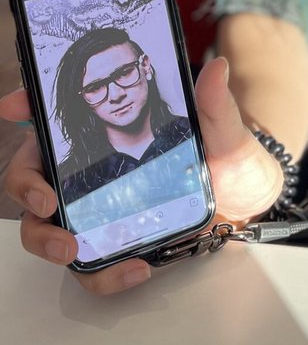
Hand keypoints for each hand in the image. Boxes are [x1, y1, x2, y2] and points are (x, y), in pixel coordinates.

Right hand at [0, 57, 283, 295]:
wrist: (248, 203)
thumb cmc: (228, 157)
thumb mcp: (225, 131)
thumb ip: (217, 105)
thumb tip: (217, 70)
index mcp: (106, 129)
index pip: (56, 113)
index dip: (26, 106)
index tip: (13, 106)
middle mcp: (90, 169)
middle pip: (32, 175)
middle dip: (26, 189)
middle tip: (46, 203)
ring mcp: (96, 210)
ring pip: (46, 227)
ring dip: (47, 241)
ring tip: (73, 250)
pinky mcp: (112, 245)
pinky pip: (91, 267)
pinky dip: (104, 275)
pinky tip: (135, 269)